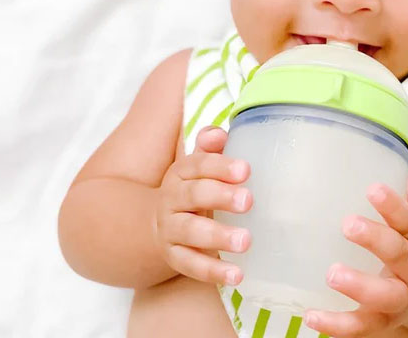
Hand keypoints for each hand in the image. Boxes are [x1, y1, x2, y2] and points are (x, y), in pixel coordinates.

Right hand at [153, 125, 252, 285]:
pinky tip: (236, 274)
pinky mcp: (174, 256)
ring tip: (246, 240)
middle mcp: (172, 199)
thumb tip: (219, 134)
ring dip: (219, 236)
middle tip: (249, 200)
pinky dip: (213, 270)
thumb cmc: (195, 189)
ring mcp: (170, 229)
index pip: (198, 164)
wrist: (159, 223)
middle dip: (221, 196)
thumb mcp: (201, 168)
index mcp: (181, 173)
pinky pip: (191, 264)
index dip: (221, 166)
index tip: (246, 170)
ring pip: (191, 231)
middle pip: (194, 194)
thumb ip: (211, 149)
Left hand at [305, 174, 407, 336]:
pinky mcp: (382, 322)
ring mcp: (400, 301)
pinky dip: (336, 325)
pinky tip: (311, 316)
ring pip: (384, 297)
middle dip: (376, 240)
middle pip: (400, 256)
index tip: (373, 189)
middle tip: (349, 225)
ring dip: (358, 287)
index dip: (394, 206)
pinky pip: (361, 327)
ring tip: (332, 273)